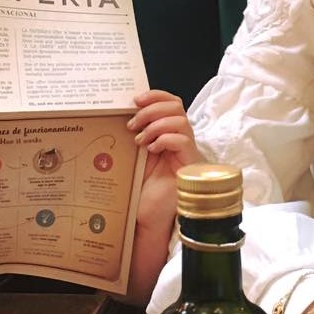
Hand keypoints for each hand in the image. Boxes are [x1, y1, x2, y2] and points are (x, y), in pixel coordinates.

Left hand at [129, 89, 203, 232]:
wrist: (146, 218)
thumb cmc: (141, 190)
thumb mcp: (135, 155)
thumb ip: (136, 134)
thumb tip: (123, 112)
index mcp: (168, 135)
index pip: (171, 103)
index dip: (156, 96)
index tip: (135, 99)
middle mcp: (180, 141)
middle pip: (177, 106)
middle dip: (152, 109)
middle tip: (133, 124)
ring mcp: (187, 153)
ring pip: (181, 120)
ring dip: (156, 125)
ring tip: (140, 140)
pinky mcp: (190, 166)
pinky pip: (183, 140)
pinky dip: (165, 139)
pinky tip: (151, 150)